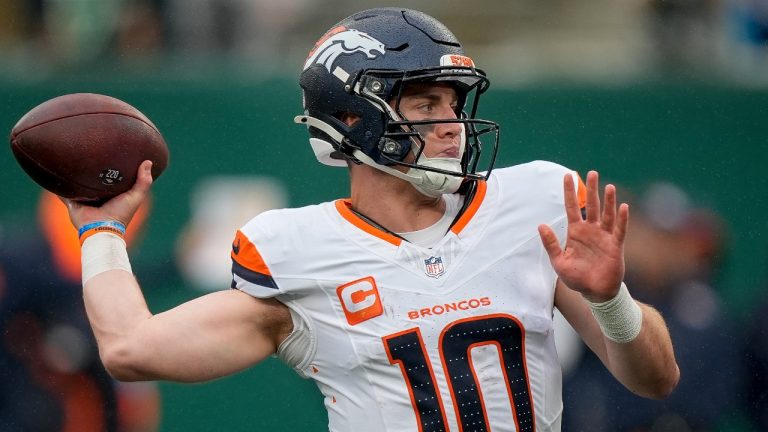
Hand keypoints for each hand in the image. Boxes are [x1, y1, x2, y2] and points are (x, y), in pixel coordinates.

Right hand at [61, 160, 153, 229]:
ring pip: (78, 184)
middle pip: (93, 180)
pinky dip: (59, 186)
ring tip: (70, 158)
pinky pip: (63, 193)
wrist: (102, 228)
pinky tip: (54, 174)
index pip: (112, 178)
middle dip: (91, 169)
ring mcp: (84, 200)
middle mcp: (97, 196)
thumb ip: (143, 181)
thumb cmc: (121, 213)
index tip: (112, 152)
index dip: (112, 167)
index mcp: (112, 194)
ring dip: (74, 176)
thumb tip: (148, 162)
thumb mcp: (136, 196)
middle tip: (88, 151)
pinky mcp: (72, 203)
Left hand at [538, 170, 627, 302]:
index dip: (570, 192)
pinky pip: (620, 230)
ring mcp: (604, 236)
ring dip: (608, 201)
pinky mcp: (615, 245)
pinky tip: (623, 206)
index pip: (572, 207)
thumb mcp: (558, 261)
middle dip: (591, 189)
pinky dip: (622, 219)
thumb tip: (540, 225)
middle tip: (592, 173)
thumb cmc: (576, 277)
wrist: (594, 292)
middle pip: (592, 205)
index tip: (568, 175)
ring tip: (608, 186)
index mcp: (575, 232)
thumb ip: (551, 244)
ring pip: (607, 214)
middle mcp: (591, 231)